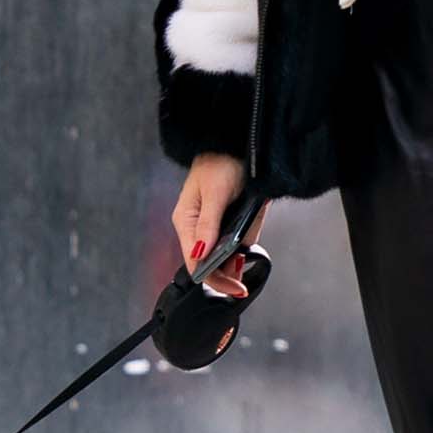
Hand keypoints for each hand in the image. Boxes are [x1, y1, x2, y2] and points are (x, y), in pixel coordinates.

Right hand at [173, 153, 268, 295]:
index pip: (195, 259)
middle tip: (241, 288)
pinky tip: (246, 247)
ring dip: (235, 262)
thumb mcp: (214, 193)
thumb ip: (207, 225)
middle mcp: (199, 227)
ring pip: (225, 254)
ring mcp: (215, 226)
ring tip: (243, 269)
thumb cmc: (220, 162)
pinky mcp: (230, 222)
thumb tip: (199, 254)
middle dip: (225, 274)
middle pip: (209, 261)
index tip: (232, 287)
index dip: (213, 277)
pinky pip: (238, 241)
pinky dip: (244, 247)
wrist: (240, 144)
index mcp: (186, 220)